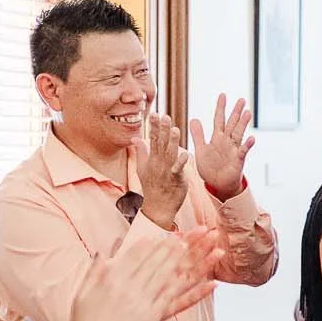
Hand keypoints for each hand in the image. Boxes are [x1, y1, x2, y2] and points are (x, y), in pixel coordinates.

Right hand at [65, 226, 219, 320]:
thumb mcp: (83, 292)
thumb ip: (94, 270)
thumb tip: (103, 253)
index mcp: (112, 278)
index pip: (136, 254)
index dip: (153, 243)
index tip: (165, 235)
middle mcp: (130, 287)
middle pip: (158, 261)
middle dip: (177, 245)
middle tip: (194, 233)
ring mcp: (144, 302)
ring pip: (171, 276)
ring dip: (192, 260)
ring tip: (207, 248)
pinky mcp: (153, 318)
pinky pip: (178, 301)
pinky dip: (197, 292)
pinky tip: (212, 283)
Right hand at [137, 113, 188, 227]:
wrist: (158, 207)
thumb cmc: (152, 187)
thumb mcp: (142, 168)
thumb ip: (141, 151)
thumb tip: (135, 138)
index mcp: (153, 159)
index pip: (153, 139)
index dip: (154, 126)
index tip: (154, 113)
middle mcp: (159, 163)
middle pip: (161, 143)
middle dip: (163, 129)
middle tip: (165, 116)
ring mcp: (166, 171)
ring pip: (170, 153)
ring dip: (172, 141)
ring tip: (176, 129)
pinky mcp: (175, 179)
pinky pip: (178, 170)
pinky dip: (181, 162)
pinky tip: (186, 154)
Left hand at [189, 94, 254, 199]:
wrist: (217, 184)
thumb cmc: (210, 167)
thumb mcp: (201, 149)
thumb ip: (198, 134)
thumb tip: (194, 119)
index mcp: (217, 138)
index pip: (219, 119)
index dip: (220, 108)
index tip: (223, 95)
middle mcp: (227, 141)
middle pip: (232, 124)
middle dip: (236, 112)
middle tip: (242, 99)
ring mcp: (233, 150)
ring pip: (239, 134)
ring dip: (243, 124)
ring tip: (247, 113)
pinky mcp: (238, 160)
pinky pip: (243, 151)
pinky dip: (247, 145)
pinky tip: (252, 138)